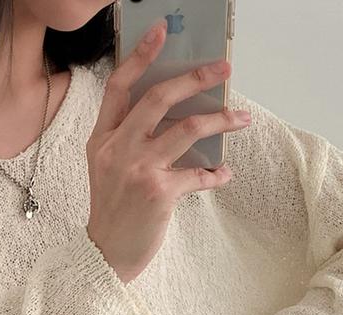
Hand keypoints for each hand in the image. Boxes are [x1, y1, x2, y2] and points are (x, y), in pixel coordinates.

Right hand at [85, 16, 251, 282]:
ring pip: (187, 129)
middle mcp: (117, 148)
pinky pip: (198, 174)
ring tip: (241, 117)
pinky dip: (216, 175)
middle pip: (159, 98)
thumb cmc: (112, 210)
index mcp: (101, 139)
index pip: (119, 87)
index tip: (161, 32)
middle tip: (223, 69)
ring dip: (221, 120)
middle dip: (196, 78)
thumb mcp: (106, 168)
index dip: (141, 56)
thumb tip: (173, 116)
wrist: (107, 254)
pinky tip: (224, 176)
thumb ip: (127, 139)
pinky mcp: (159, 192)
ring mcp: (139, 169)